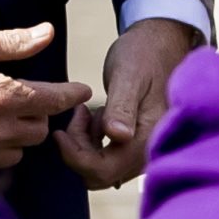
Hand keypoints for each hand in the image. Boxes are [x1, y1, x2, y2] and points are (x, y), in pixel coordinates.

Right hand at [0, 25, 91, 172]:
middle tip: (22, 96)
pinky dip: (0, 146)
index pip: (54, 99)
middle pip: (41, 127)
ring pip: (22, 146)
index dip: (71, 93)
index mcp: (3, 95)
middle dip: (38, 112)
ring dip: (18, 131)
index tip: (81, 89)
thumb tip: (47, 32)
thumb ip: (12, 42)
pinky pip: (1, 160)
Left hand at [57, 18, 200, 189]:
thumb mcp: (129, 76)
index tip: (60, 132)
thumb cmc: (143, 56)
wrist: (158, 45)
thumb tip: (117, 136)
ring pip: (100, 165)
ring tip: (84, 110)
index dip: (77, 158)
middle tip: (76, 115)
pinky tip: (91, 115)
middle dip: (79, 149)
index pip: (106, 170)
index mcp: (149, 138)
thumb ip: (122, 107)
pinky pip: (106, 153)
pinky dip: (92, 139)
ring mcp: (140, 147)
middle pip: (100, 173)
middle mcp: (147, 150)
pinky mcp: (133, 141)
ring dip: (85, 142)